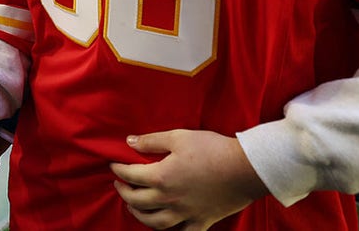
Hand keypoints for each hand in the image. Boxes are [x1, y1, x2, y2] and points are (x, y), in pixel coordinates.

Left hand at [110, 130, 268, 229]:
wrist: (245, 169)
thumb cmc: (212, 149)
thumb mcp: (178, 137)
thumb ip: (152, 141)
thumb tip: (130, 141)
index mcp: (161, 177)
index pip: (130, 175)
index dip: (118, 169)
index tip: (114, 165)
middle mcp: (169, 199)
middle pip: (137, 201)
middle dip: (124, 192)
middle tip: (120, 185)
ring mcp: (185, 213)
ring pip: (154, 222)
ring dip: (140, 215)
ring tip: (134, 206)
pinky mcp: (201, 221)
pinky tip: (167, 227)